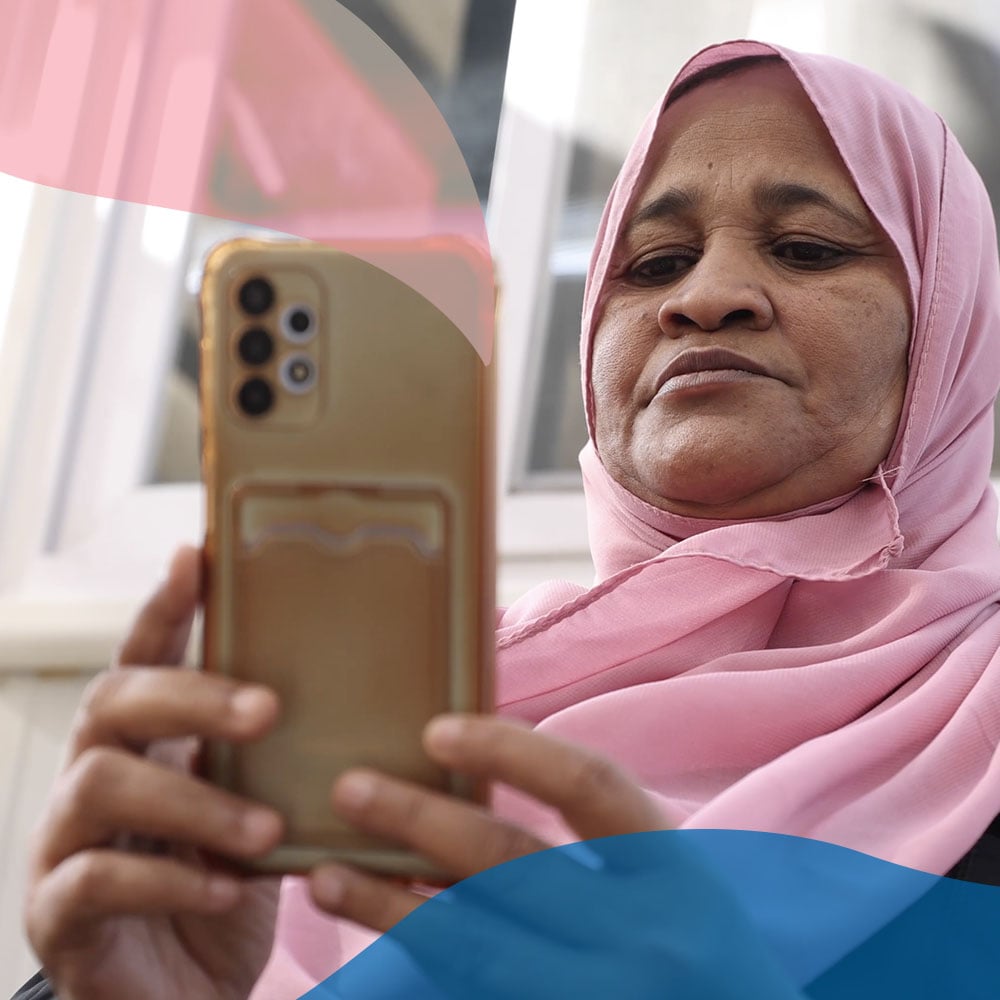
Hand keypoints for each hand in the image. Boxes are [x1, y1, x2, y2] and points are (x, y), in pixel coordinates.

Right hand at [23, 547, 285, 999]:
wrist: (181, 992)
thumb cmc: (225, 885)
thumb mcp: (258, 811)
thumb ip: (277, 762)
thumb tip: (368, 699)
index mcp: (145, 739)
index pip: (143, 655)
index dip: (164, 604)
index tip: (196, 556)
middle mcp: (93, 773)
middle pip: (112, 699)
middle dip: (190, 695)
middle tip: (268, 710)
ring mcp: (64, 841)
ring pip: (101, 783)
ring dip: (193, 800)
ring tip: (266, 827)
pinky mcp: (57, 911)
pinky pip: (93, 879)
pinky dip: (170, 880)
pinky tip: (228, 888)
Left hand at [308, 717, 801, 997]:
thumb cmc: (693, 954)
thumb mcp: (669, 886)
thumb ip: (602, 840)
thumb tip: (472, 772)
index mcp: (675, 870)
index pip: (589, 785)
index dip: (510, 750)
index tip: (435, 728)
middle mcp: (648, 937)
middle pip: (512, 864)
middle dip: (421, 821)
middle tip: (349, 786)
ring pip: (474, 947)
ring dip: (389, 906)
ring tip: (323, 872)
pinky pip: (474, 997)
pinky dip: (418, 968)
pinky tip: (372, 941)